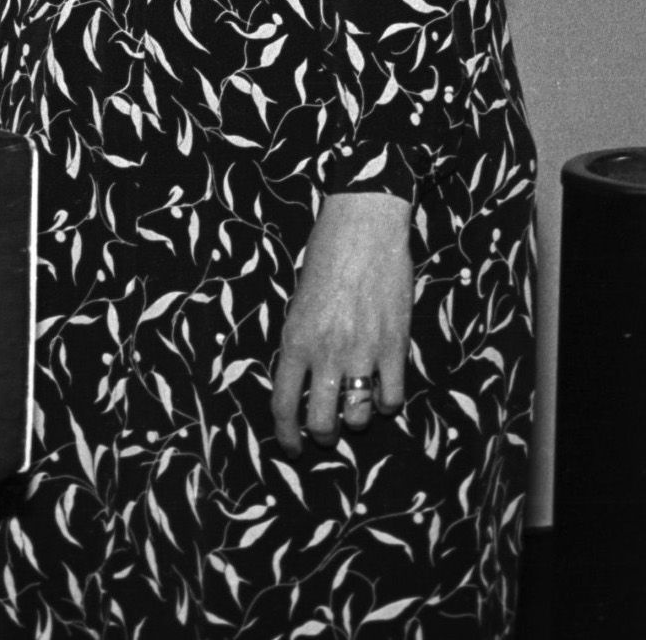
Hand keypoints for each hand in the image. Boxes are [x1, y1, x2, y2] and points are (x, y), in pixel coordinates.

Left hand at [271, 189, 412, 451]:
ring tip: (354, 409)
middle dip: (322, 436)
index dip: (286, 433)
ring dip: (356, 418)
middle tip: (324, 434)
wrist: (364, 232)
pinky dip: (386, 402)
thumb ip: (300, 343)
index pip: (284, 403)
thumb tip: (303, 380)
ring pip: (359, 415)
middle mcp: (326, 353)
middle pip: (322, 420)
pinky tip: (381, 392)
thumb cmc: (325, 260)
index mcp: (295, 341)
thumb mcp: (298, 303)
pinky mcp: (395, 347)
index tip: (291, 446)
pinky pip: (392, 396)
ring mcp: (362, 352)